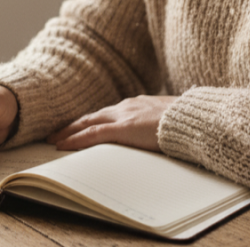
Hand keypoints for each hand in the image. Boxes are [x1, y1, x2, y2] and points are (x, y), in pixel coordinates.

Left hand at [47, 95, 177, 152]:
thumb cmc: (186, 123)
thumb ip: (155, 127)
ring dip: (69, 132)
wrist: (194, 120)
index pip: (106, 114)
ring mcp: (123, 116)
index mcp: (137, 105)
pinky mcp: (123, 128)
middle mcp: (126, 106)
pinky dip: (75, 139)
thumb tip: (153, 136)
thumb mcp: (168, 123)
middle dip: (72, 125)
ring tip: (54, 140)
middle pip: (92, 117)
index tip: (77, 128)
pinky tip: (63, 145)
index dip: (90, 122)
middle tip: (55, 134)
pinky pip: (92, 135)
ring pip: (88, 124)